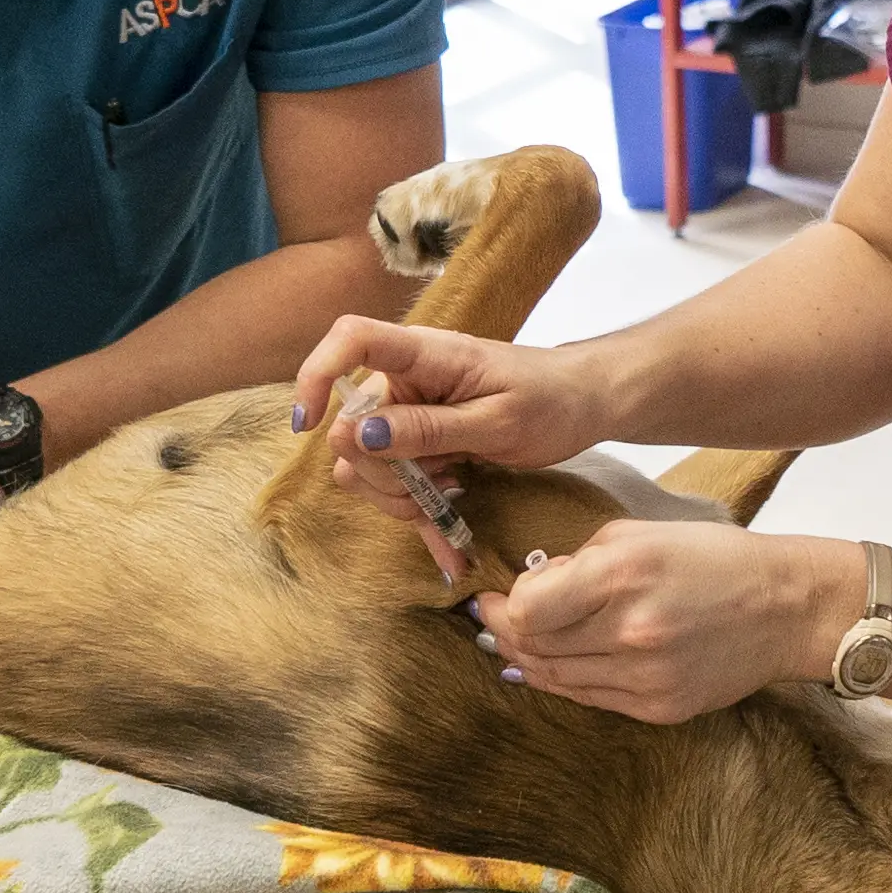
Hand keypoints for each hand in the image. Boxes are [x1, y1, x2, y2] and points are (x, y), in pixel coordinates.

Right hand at [289, 321, 616, 566]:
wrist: (583, 404)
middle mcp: (406, 379)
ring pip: (368, 466)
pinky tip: (451, 552)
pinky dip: (421, 516)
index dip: (315, 375)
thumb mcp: (497, 422)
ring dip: (401, 499)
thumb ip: (428, 429)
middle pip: (352, 430)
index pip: (349, 339)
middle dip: (383, 475)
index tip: (308, 426)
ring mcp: (411, 412)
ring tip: (450, 505)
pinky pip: (398, 483)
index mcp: (423, 355)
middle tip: (436, 490)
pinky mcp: (421, 442)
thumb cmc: (550, 400)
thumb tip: (358, 434)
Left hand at [472, 525, 864, 724]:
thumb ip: (578, 560)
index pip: (526, 609)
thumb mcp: (640, 533)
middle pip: (533, 647)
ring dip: (529, 659)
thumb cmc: (712, 558)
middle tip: (493, 619)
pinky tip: (560, 663)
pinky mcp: (658, 708)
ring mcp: (645, 677)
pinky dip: (566, 681)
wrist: (785, 607)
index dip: (504, 603)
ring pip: (555, 679)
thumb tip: (529, 588)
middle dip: (506, 631)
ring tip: (519, 642)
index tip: (499, 594)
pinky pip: (590, 699)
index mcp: (623, 575)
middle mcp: (630, 631)